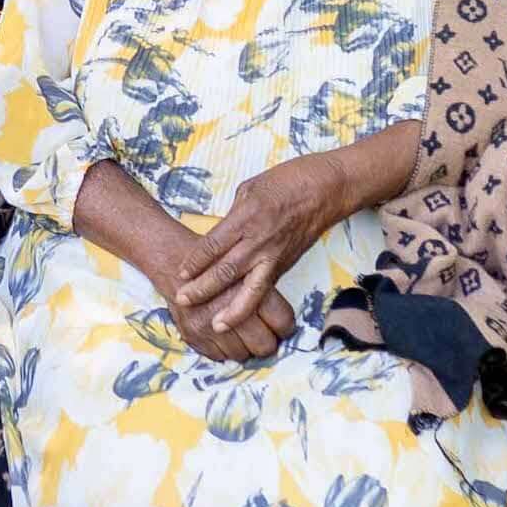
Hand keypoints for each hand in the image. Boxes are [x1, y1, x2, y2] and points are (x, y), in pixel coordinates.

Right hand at [164, 256, 291, 363]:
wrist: (173, 261)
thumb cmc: (215, 263)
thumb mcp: (245, 267)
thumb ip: (264, 292)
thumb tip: (283, 323)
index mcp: (249, 287)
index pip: (283, 323)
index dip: (285, 328)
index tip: (281, 327)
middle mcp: (229, 307)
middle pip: (265, 345)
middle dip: (267, 341)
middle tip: (263, 334)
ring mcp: (209, 324)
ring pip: (243, 354)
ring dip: (244, 346)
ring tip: (240, 333)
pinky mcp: (193, 334)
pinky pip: (220, 356)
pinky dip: (223, 348)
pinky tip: (223, 335)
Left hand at [168, 157, 362, 339]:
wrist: (326, 189)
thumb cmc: (286, 181)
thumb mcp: (249, 189)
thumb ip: (232, 217)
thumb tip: (218, 237)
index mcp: (245, 217)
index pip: (213, 245)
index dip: (194, 262)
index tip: (180, 274)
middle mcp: (259, 240)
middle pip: (226, 270)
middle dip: (203, 288)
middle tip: (183, 301)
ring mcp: (274, 255)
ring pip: (250, 288)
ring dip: (232, 310)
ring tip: (216, 326)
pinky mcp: (286, 264)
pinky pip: (265, 287)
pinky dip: (252, 303)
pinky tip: (241, 314)